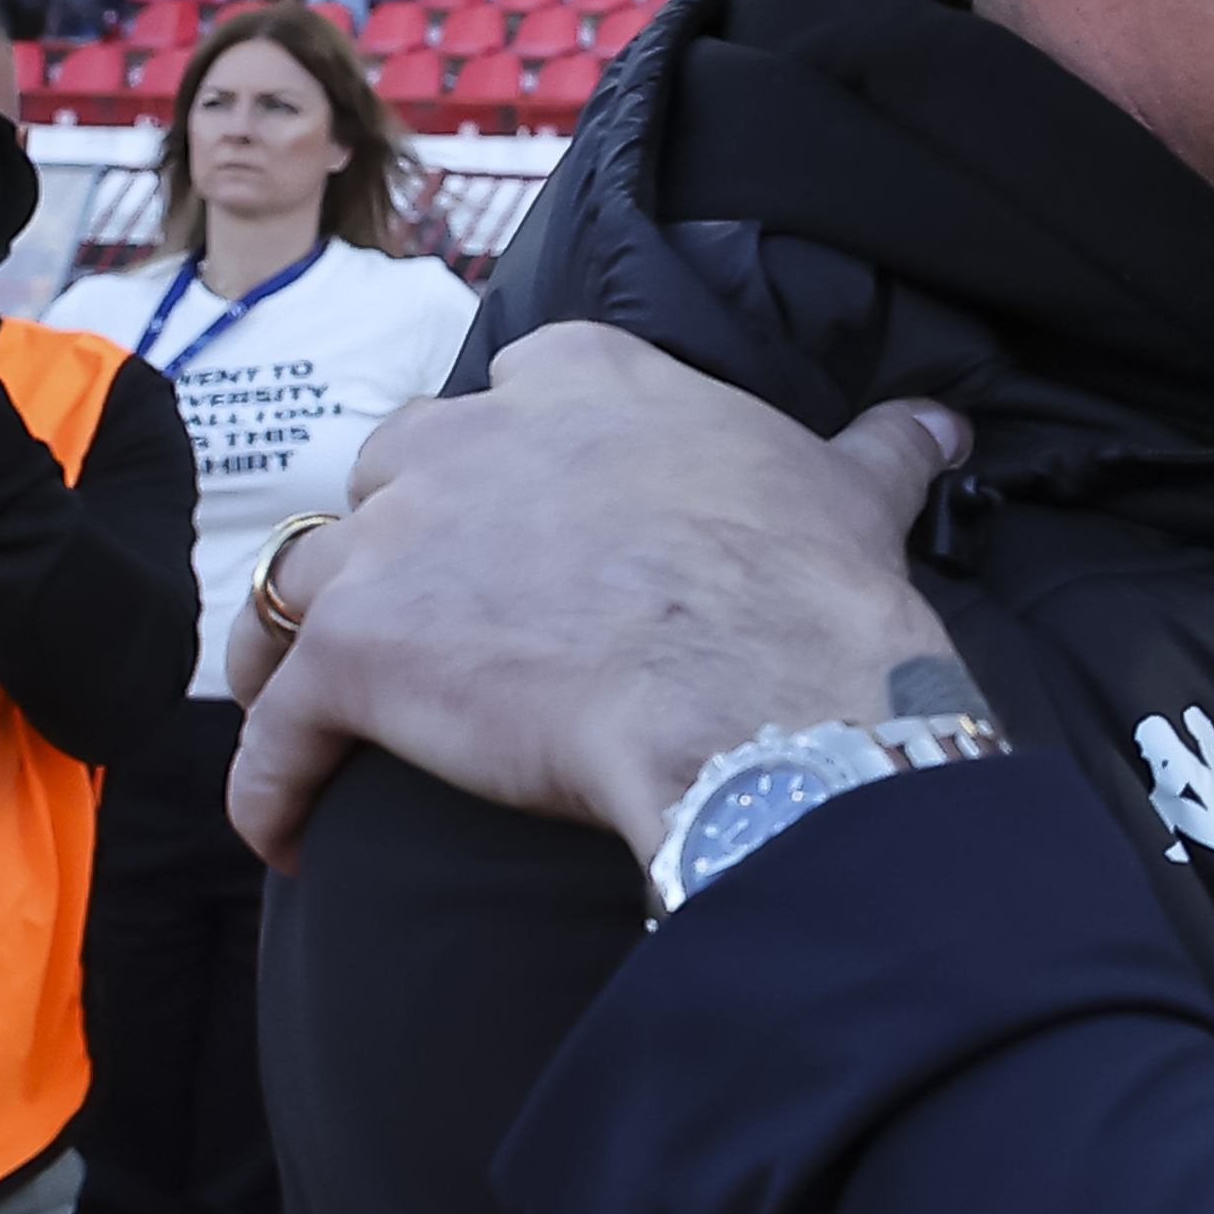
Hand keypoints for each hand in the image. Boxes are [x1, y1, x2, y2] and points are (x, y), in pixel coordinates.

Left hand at [228, 322, 969, 870]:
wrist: (767, 700)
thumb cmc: (811, 591)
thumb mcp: (854, 493)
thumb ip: (881, 448)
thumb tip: (941, 425)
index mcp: (581, 378)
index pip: (505, 394)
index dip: (508, 466)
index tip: (530, 524)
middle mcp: (467, 436)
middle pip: (389, 477)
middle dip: (401, 544)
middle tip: (441, 624)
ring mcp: (399, 542)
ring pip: (297, 583)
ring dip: (300, 648)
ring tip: (320, 719)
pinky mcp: (355, 653)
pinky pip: (276, 727)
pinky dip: (271, 782)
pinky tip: (288, 835)